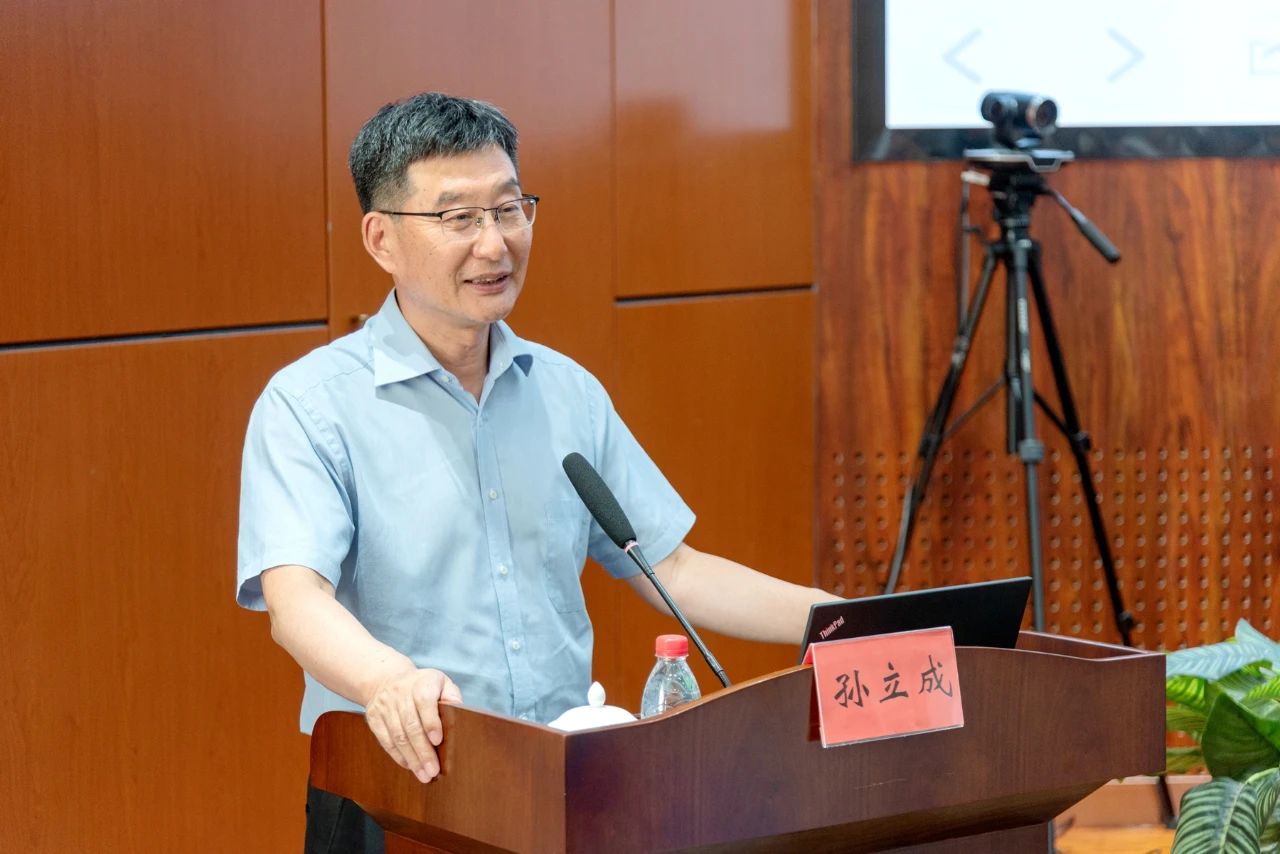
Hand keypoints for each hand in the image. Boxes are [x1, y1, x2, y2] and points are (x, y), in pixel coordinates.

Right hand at [363, 668, 462, 782]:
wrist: (386, 679)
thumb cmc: (423, 686)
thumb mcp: (441, 683)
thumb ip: (452, 698)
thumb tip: (460, 716)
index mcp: (421, 683)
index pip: (424, 702)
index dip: (431, 722)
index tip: (438, 741)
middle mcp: (400, 693)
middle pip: (411, 725)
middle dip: (423, 751)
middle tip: (433, 770)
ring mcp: (385, 706)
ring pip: (398, 736)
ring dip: (412, 758)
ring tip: (424, 775)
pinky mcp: (374, 718)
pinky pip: (386, 741)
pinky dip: (398, 756)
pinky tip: (410, 766)